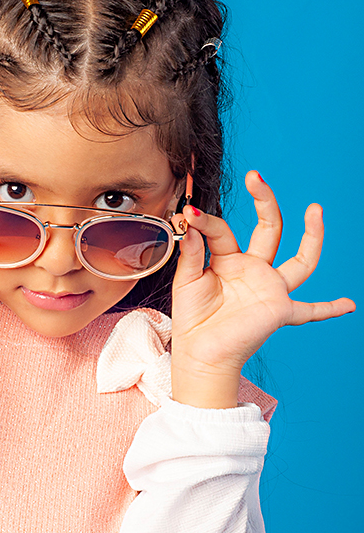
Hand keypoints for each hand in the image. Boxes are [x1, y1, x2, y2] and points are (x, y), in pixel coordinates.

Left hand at [170, 170, 355, 406]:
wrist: (199, 354)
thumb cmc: (192, 319)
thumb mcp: (185, 280)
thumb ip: (190, 252)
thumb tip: (190, 222)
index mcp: (229, 260)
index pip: (223, 231)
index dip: (206, 222)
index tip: (189, 214)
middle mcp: (254, 270)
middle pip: (269, 229)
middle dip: (264, 201)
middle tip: (255, 177)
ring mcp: (270, 289)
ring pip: (300, 260)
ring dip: (312, 236)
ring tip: (315, 209)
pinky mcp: (280, 311)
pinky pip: (311, 311)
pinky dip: (330, 309)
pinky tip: (349, 306)